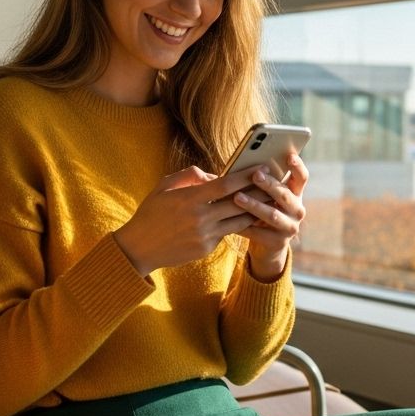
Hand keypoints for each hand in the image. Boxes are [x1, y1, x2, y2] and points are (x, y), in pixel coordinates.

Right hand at [112, 166, 258, 275]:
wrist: (139, 248)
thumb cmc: (151, 212)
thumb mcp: (164, 187)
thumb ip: (189, 176)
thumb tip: (212, 175)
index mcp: (190, 199)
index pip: (226, 184)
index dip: (246, 175)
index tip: (262, 166)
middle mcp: (201, 218)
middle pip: (239, 203)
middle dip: (259, 192)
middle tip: (275, 183)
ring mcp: (205, 235)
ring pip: (239, 221)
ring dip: (254, 210)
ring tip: (269, 200)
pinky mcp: (207, 249)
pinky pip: (227, 233)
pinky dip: (236, 224)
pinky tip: (248, 216)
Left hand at [233, 154, 308, 280]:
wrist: (266, 245)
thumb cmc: (261, 211)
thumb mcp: (264, 196)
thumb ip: (256, 180)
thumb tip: (232, 165)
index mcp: (295, 194)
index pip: (302, 177)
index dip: (298, 166)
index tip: (289, 156)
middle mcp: (297, 210)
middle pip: (285, 194)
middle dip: (270, 184)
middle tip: (255, 175)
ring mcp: (290, 227)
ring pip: (273, 214)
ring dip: (255, 205)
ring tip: (237, 197)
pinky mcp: (279, 243)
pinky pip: (260, 233)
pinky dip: (245, 226)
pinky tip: (231, 222)